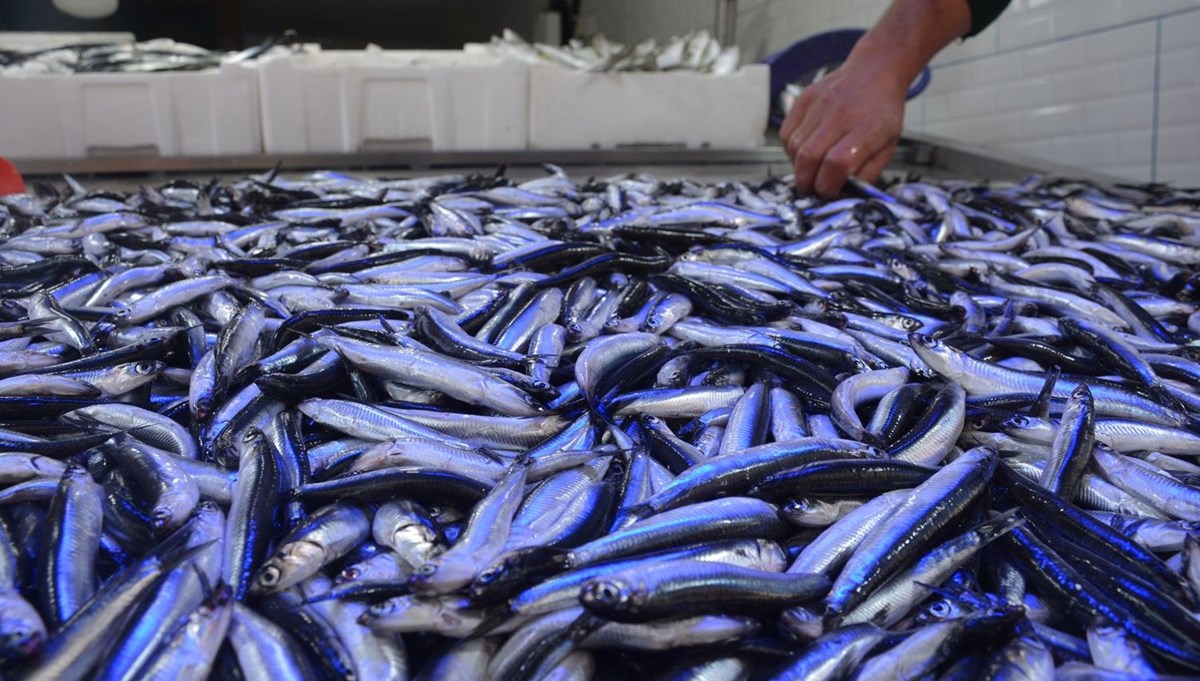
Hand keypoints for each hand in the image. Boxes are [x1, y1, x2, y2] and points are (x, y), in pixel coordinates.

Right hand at [779, 59, 907, 198]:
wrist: (875, 70)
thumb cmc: (882, 112)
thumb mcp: (888, 146)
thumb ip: (867, 173)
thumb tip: (843, 194)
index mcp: (866, 128)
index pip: (836, 164)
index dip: (828, 185)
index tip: (829, 193)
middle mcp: (840, 114)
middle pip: (809, 157)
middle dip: (806, 182)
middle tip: (812, 189)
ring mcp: (820, 104)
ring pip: (794, 147)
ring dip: (798, 166)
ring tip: (810, 169)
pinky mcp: (804, 98)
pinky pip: (786, 133)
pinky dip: (791, 149)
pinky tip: (804, 151)